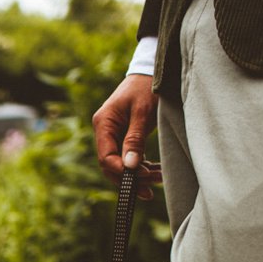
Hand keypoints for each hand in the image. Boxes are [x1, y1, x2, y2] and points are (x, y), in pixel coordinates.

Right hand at [92, 74, 160, 200]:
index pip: (106, 156)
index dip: (121, 171)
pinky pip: (128, 158)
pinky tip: (156, 172)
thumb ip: (135, 139)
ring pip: (120, 164)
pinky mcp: (123, 136)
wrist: (152, 71)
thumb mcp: (143, 112)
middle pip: (110, 165)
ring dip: (138, 176)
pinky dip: (141, 167)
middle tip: (150, 189)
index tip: (141, 177)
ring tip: (159, 180)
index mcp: (103, 123)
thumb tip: (130, 166)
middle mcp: (104, 130)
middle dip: (130, 179)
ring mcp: (113, 134)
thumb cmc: (148, 87)